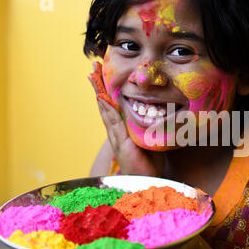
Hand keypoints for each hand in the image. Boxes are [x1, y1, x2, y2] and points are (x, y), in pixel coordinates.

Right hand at [88, 62, 164, 176]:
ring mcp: (116, 138)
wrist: (148, 181)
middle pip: (105, 104)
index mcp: (123, 129)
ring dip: (98, 92)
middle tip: (93, 67)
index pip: (113, 105)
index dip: (106, 89)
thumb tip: (156, 112)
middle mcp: (116, 132)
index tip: (102, 73)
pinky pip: (113, 124)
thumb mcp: (148, 139)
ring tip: (92, 76)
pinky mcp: (121, 144)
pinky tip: (102, 98)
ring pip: (106, 110)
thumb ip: (147, 127)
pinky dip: (107, 110)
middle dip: (98, 85)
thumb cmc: (150, 161)